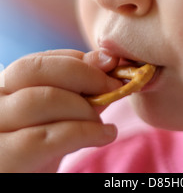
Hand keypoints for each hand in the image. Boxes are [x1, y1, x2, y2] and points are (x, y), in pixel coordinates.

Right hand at [0, 49, 120, 172]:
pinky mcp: (1, 158)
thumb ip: (79, 91)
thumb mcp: (59, 119)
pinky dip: (84, 132)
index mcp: (2, 89)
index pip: (37, 61)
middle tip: (114, 86)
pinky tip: (104, 135)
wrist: (25, 184)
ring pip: (42, 99)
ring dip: (84, 107)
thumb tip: (106, 59)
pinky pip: (45, 138)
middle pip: (34, 70)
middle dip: (83, 74)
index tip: (110, 65)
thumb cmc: (39, 157)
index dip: (78, 60)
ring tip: (103, 123)